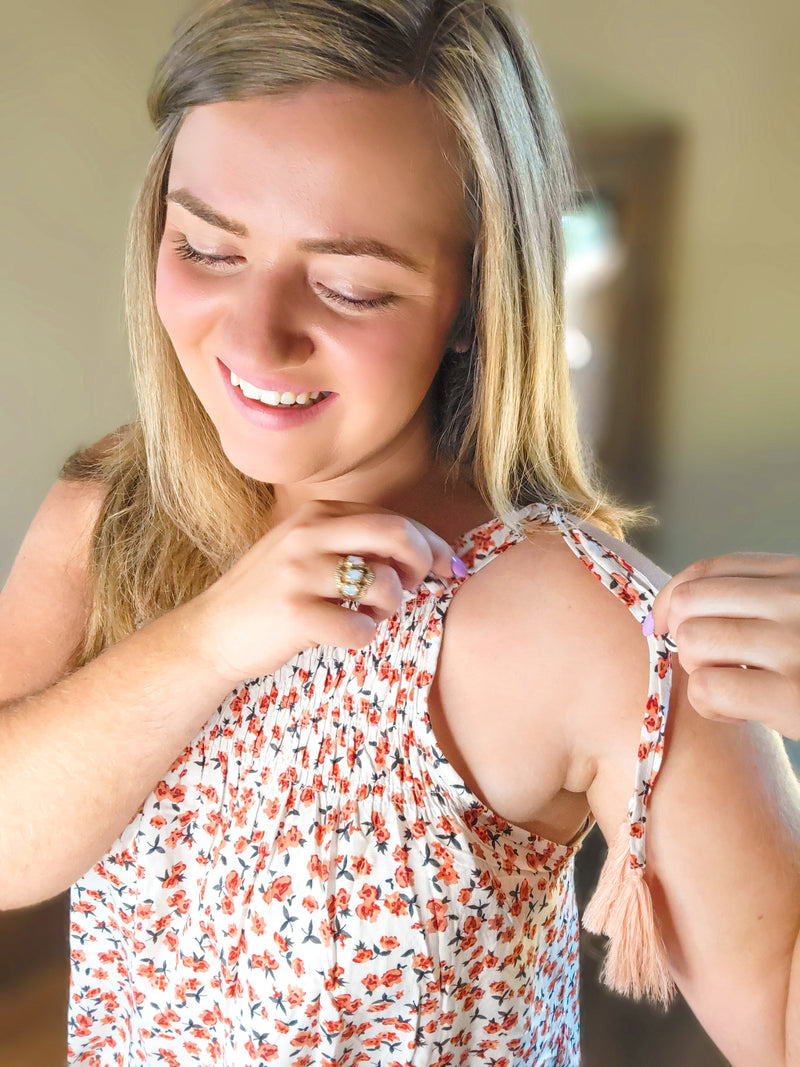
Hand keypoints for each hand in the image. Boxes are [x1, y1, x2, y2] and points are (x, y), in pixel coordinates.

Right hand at [188, 499, 456, 684]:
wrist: (210, 631)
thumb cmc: (271, 594)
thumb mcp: (305, 549)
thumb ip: (352, 540)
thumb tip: (427, 551)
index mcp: (316, 513)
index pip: (393, 518)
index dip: (432, 544)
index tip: (451, 567)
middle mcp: (307, 534)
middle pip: (396, 534)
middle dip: (423, 562)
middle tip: (417, 587)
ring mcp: (298, 573)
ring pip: (383, 583)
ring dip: (390, 606)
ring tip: (369, 615)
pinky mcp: (294, 614)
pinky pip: (360, 629)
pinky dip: (365, 638)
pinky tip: (345, 635)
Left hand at [651, 553, 799, 738]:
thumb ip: (759, 599)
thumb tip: (671, 610)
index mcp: (799, 575)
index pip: (707, 571)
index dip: (672, 598)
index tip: (664, 623)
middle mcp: (797, 600)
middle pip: (689, 602)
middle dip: (683, 635)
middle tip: (708, 661)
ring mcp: (795, 645)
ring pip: (693, 642)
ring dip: (699, 670)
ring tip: (732, 684)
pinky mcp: (792, 696)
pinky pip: (708, 689)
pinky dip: (710, 705)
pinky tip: (739, 710)